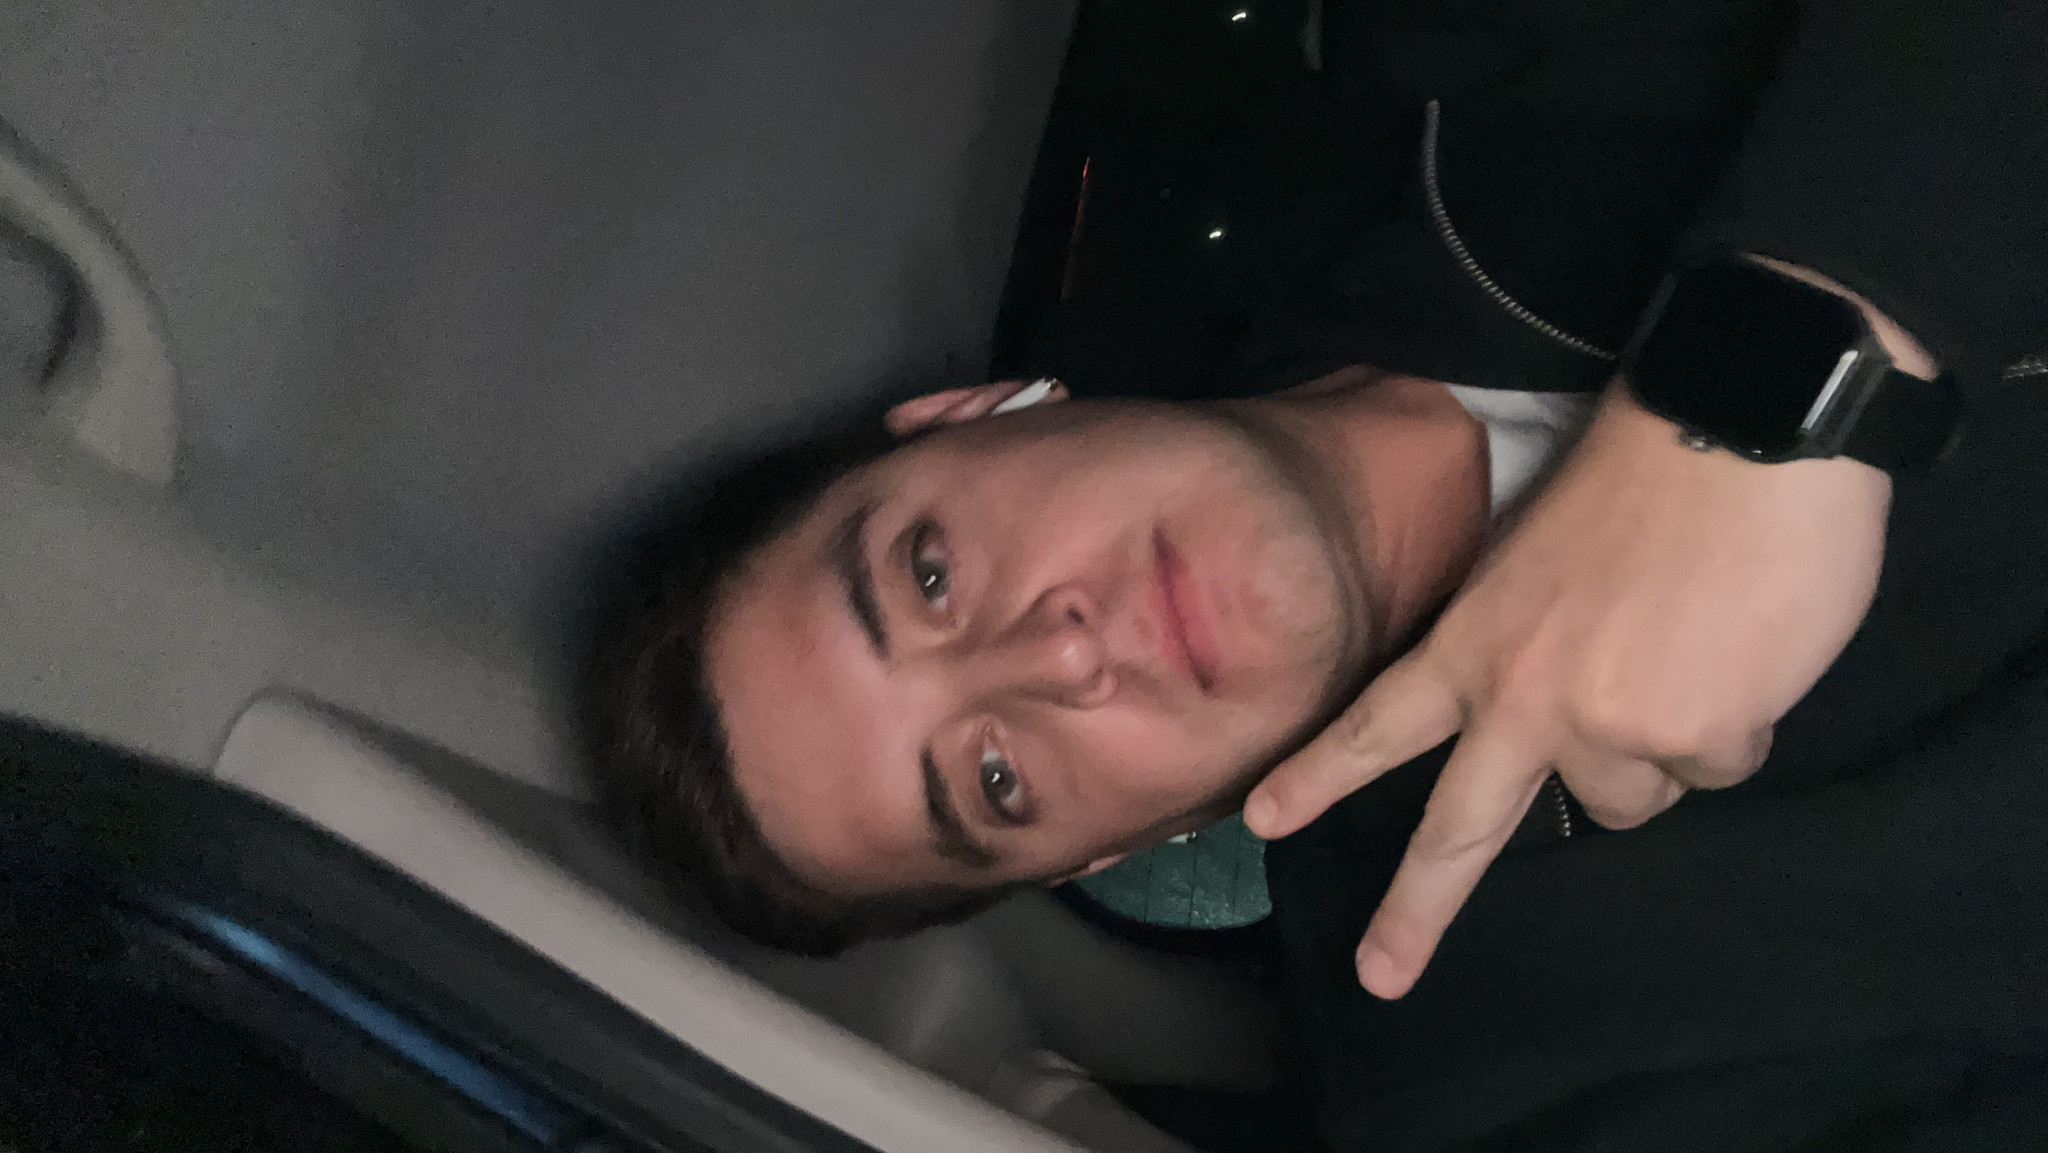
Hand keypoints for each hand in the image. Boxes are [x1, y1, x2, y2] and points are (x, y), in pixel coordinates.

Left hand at [1243, 384, 1893, 998]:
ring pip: (1632, 799)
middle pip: (1461, 829)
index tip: (1263, 821)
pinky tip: (1741, 649)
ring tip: (1689, 654)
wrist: (1739, 430)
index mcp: (1475, 641)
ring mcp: (1603, 727)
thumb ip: (1527, 645)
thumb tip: (1576, 724)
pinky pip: (1718, 765)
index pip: (1382, 722)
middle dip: (1416, 910)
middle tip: (1382, 975)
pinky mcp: (1691, 740)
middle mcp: (1522, 698)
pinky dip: (1736, 721)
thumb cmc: (1644, 476)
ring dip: (1661, 750)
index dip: (1323, 775)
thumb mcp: (1539, 558)